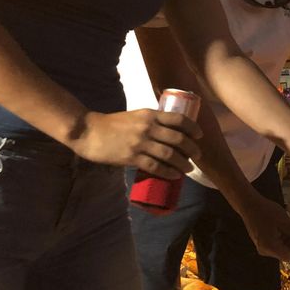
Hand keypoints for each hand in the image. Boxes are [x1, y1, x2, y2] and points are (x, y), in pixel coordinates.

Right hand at [68, 109, 201, 178]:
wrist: (89, 131)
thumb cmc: (113, 124)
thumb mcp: (136, 115)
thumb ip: (152, 121)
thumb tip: (170, 131)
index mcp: (150, 114)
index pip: (178, 119)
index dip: (193, 128)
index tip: (200, 135)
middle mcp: (148, 127)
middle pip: (178, 138)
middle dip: (192, 148)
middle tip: (197, 155)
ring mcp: (140, 143)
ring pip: (169, 154)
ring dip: (183, 162)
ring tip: (189, 168)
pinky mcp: (131, 157)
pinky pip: (155, 166)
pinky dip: (168, 172)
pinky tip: (175, 175)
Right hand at [239, 194, 289, 260]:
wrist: (249, 205)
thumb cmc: (267, 211)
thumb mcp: (284, 221)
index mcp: (270, 246)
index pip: (287, 256)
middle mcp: (264, 250)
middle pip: (283, 253)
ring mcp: (260, 247)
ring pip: (278, 249)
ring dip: (285, 240)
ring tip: (284, 226)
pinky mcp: (259, 243)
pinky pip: (272, 245)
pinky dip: (278, 238)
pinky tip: (277, 226)